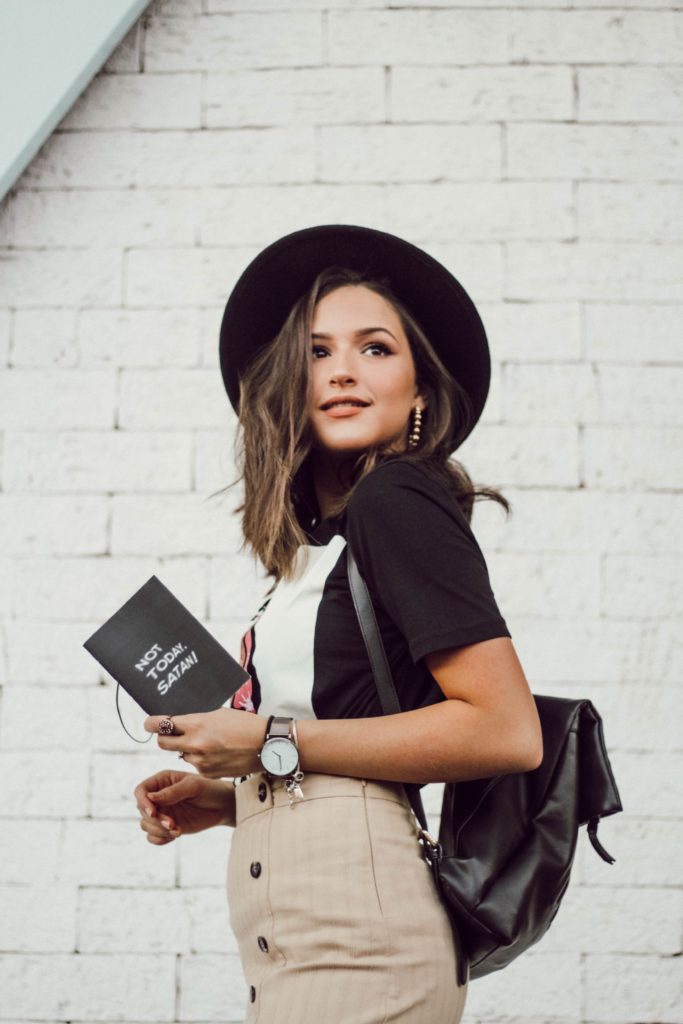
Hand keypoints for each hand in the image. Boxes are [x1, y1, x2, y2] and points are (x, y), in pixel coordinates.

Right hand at [134, 769, 235, 843]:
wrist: (223, 805)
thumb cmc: (210, 789)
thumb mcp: (194, 786)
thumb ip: (173, 792)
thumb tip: (150, 797)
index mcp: (162, 781)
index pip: (141, 791)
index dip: (142, 802)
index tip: (153, 813)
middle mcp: (159, 796)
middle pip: (142, 811)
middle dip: (155, 820)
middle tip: (172, 824)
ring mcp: (162, 812)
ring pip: (146, 825)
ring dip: (158, 831)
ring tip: (177, 831)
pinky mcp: (167, 826)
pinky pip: (153, 836)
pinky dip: (160, 839)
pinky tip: (175, 835)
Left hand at [144, 708, 267, 778]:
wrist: (266, 745)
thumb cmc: (244, 724)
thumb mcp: (218, 714)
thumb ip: (196, 719)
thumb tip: (179, 721)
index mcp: (196, 724)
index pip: (160, 724)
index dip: (151, 723)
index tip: (149, 723)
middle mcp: (195, 744)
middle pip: (162, 743)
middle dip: (165, 737)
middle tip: (171, 733)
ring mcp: (200, 761)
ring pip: (181, 755)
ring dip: (187, 749)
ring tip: (208, 743)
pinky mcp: (206, 774)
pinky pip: (195, 765)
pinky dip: (200, 760)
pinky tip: (217, 754)